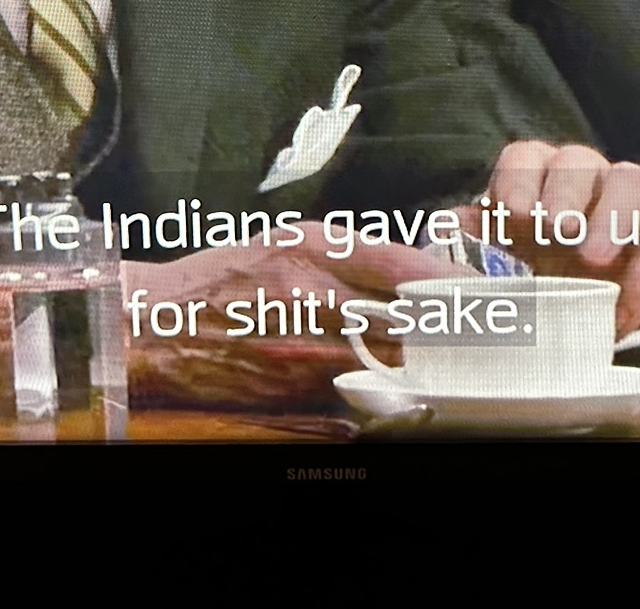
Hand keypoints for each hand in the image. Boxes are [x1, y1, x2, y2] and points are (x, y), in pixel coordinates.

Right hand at [121, 227, 464, 408]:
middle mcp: (311, 302)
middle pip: (405, 324)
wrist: (153, 327)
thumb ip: (354, 253)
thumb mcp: (288, 240)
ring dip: (418, 366)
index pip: (403, 269)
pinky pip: (352, 399)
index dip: (453, 285)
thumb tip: (421, 272)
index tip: (486, 294)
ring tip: (446, 363)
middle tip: (482, 334)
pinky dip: (376, 395)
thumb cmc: (222, 277)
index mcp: (311, 252)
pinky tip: (390, 390)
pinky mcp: (292, 396)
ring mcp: (302, 355)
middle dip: (447, 332)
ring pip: (385, 367)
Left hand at [479, 141, 639, 337]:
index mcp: (532, 176)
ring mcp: (624, 196)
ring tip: (594, 257)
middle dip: (565, 192)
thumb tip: (438, 244)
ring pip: (630, 178)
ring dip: (614, 215)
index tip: (512, 216)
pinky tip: (630, 300)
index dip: (517, 180)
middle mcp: (580, 175)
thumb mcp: (490, 273)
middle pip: (577, 160)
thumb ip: (462, 260)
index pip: (524, 157)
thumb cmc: (527, 280)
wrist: (575, 313)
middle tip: (556, 229)